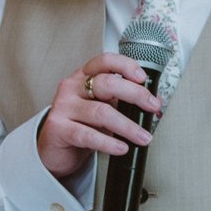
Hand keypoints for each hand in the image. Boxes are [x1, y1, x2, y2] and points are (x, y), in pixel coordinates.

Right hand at [36, 51, 161, 179]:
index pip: (104, 61)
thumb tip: (155, 102)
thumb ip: (124, 102)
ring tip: (143, 137)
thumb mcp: (102, 108)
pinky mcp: (58, 128)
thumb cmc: (80, 125)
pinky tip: (121, 148)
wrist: (54, 149)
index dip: (125, 66)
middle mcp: (72, 87)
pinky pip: (88, 135)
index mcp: (83, 77)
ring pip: (101, 112)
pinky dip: (108, 143)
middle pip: (107, 84)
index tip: (142, 78)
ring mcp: (63, 107)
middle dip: (135, 94)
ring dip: (128, 126)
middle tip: (152, 107)